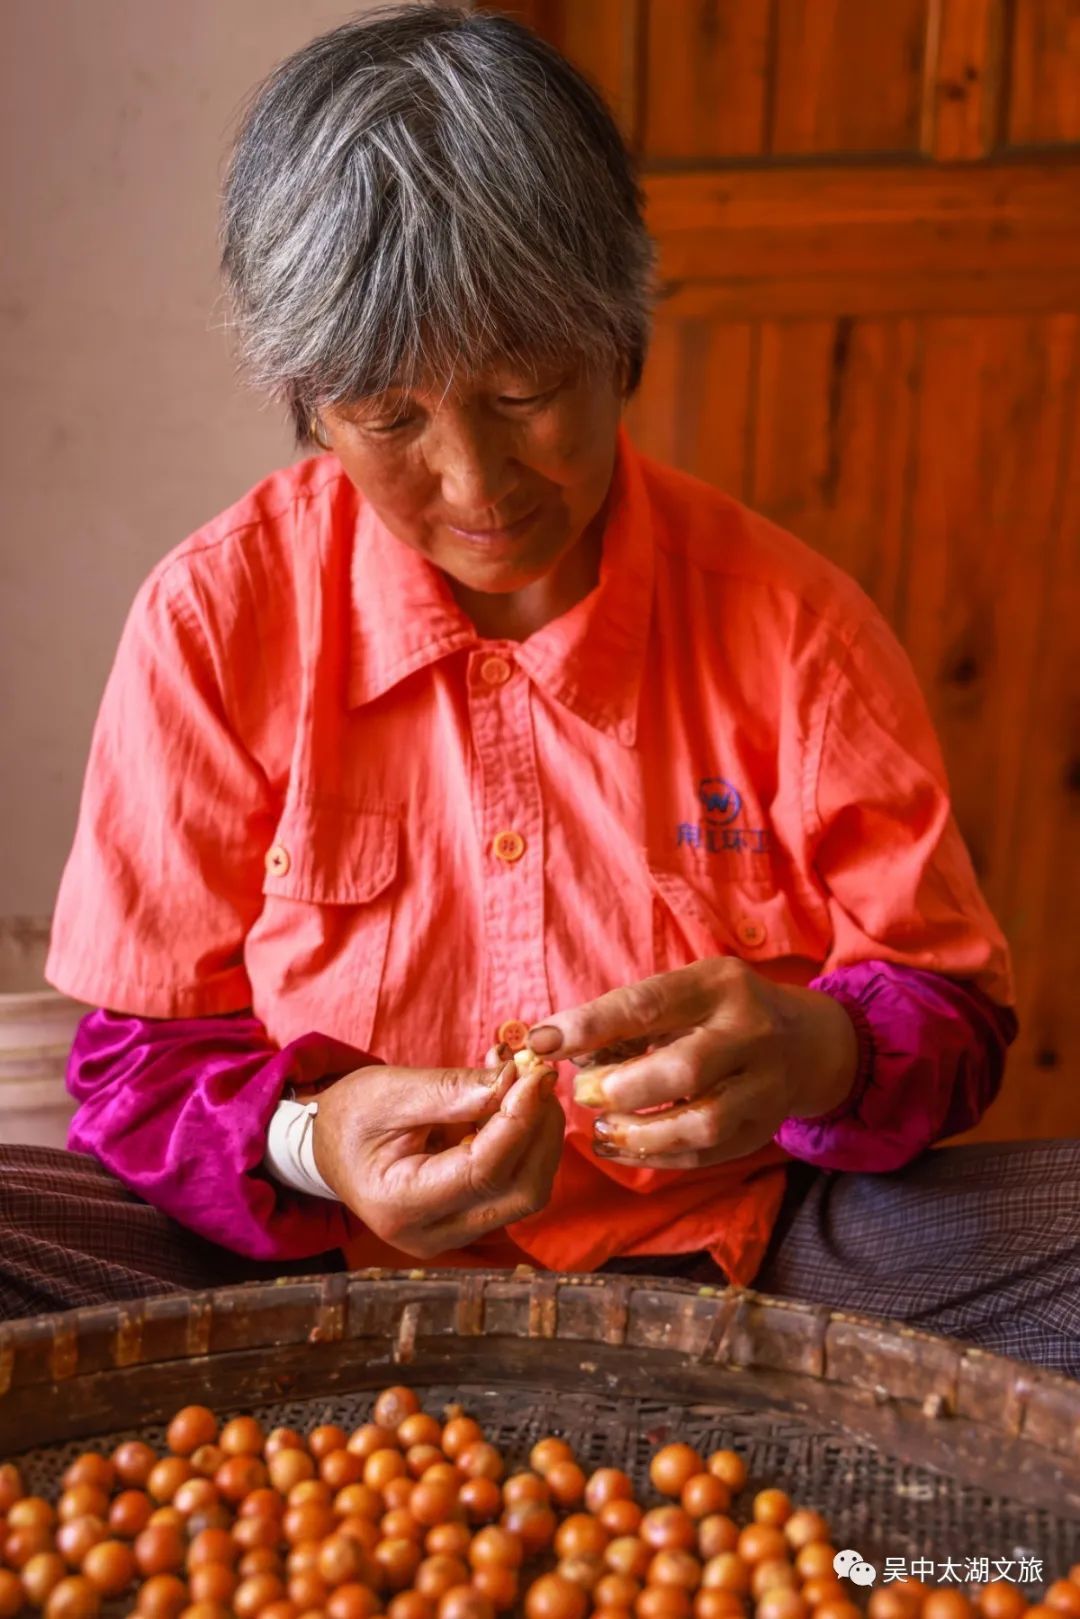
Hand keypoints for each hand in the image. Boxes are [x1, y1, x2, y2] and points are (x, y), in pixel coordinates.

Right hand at [311, 1052, 563, 1257]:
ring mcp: (454, 1233)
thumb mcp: (390, 1093)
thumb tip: (515, 1081)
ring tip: (523, 1085)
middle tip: (538, 1078)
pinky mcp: (468, 1219)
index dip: (520, 1121)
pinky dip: (524, 1143)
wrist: (326, 1147)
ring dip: (538, 1136)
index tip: (536, 1075)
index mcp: (402, 1205)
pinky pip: (513, 1184)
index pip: (484, 1171)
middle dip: (540, 1132)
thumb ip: (453, 1091)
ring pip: (526, 1191)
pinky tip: (511, 1104)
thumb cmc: (349, 1117)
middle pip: (520, 1193)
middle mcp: (433, 1233)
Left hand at [527, 957, 857, 1169]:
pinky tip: (621, 1149)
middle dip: (623, 1088)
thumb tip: (559, 1047)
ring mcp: (765, 1085)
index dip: (590, 1025)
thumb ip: (629, 1018)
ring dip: (641, 1133)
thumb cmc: (720, 1012)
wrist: (807, 1041)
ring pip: (704, 1123)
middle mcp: (751, 1032)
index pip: (649, 1003)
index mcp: (719, 985)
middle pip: (686, 1068)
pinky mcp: (763, 1128)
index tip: (543, 1040)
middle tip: (585, 1095)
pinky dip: (657, 1158)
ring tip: (602, 1129)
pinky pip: (708, 1155)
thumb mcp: (685, 992)